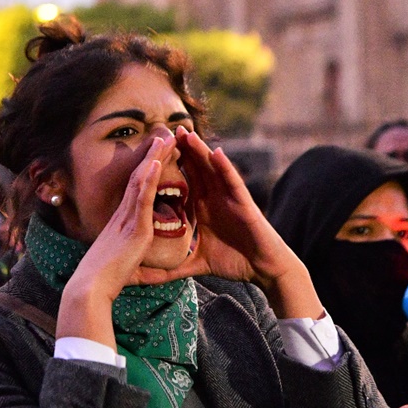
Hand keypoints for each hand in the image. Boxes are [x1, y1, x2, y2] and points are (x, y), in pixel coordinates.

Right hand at [58, 136, 178, 343]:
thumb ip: (137, 264)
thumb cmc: (104, 281)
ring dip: (154, 159)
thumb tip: (148, 271)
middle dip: (153, 156)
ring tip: (165, 139)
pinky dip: (149, 179)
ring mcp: (128, 219)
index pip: (138, 190)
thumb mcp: (125, 268)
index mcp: (121, 222)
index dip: (148, 171)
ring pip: (142, 181)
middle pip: (140, 178)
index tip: (158, 155)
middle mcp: (123, 215)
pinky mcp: (134, 228)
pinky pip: (143, 198)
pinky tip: (157, 163)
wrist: (91, 287)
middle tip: (165, 136)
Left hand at [152, 127, 289, 283]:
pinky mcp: (244, 203)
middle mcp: (215, 198)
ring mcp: (230, 198)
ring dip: (201, 151)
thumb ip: (171, 269)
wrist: (263, 269)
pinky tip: (217, 153)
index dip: (168, 168)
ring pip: (213, 170)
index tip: (149, 153)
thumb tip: (145, 278)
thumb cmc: (234, 262)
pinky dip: (226, 168)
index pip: (183, 182)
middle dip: (182, 150)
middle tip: (164, 130)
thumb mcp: (196, 264)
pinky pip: (233, 182)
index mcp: (202, 208)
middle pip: (196, 169)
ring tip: (186, 133)